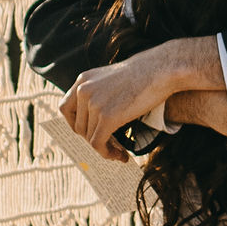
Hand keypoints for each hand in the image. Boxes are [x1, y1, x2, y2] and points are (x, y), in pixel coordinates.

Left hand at [61, 37, 212, 147]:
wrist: (160, 70)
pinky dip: (107, 153)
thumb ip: (98, 95)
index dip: (76, 124)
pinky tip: (121, 155)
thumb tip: (94, 122)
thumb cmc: (143, 75)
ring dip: (103, 148)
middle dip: (93, 139)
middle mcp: (83, 90)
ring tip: (119, 152)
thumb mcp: (111, 80)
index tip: (90, 132)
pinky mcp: (107, 116)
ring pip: (89, 137)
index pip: (65, 108)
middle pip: (78, 126)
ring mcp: (94, 103)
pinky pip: (98, 143)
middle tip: (110, 145)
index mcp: (83, 80)